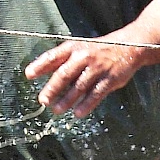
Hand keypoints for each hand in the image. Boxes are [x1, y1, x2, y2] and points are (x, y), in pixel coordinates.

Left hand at [24, 38, 141, 118]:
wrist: (130, 46)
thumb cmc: (97, 49)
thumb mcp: (78, 48)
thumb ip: (60, 60)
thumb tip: (36, 71)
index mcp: (74, 47)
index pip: (53, 56)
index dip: (40, 65)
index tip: (29, 75)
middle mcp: (84, 56)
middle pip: (64, 74)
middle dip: (52, 88)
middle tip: (43, 100)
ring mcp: (98, 68)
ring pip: (79, 87)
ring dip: (67, 100)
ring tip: (57, 110)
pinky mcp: (110, 79)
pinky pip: (96, 94)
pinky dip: (86, 105)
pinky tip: (78, 113)